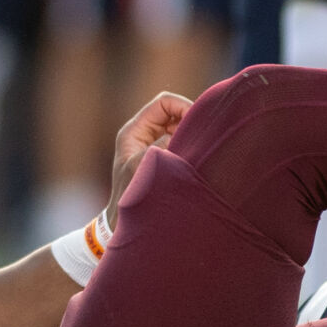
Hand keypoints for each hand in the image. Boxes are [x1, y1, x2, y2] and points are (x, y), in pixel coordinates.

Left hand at [108, 91, 191, 229]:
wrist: (121, 223)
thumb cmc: (130, 198)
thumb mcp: (148, 169)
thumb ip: (166, 149)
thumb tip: (187, 137)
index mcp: (134, 131)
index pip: (163, 103)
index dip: (184, 106)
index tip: (199, 123)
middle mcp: (143, 134)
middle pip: (173, 112)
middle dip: (191, 121)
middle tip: (205, 137)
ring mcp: (152, 146)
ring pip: (179, 127)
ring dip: (192, 135)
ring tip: (202, 149)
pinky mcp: (162, 158)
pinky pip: (180, 143)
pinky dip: (191, 146)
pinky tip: (199, 158)